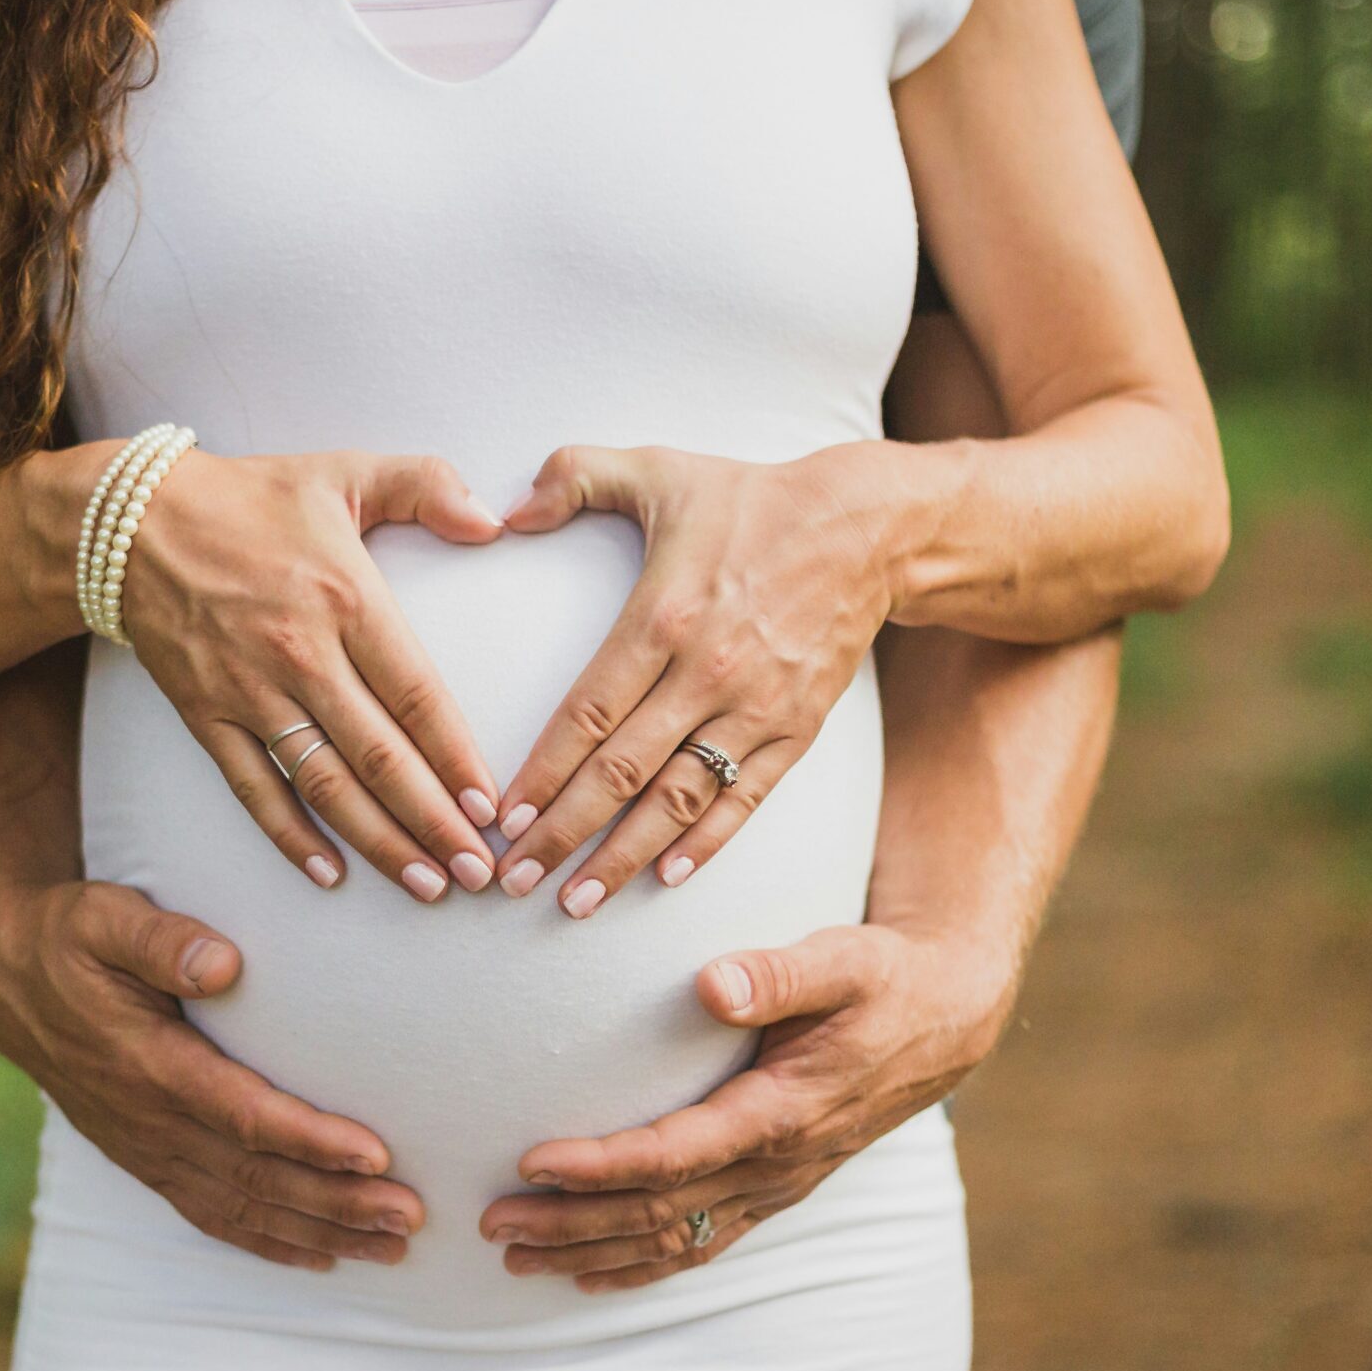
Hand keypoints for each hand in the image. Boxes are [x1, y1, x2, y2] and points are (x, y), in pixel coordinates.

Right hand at [0, 868, 424, 1269]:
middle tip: (411, 1217)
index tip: (376, 1155)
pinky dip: (270, 1244)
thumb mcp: (102, 918)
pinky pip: (212, 1217)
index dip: (310, 1141)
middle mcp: (149, 1122)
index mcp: (146, 1064)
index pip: (242, 1115)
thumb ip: (161, 940)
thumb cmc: (70, 938)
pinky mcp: (147, 1161)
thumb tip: (225, 963)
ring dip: (319, 1233)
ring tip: (391, 1248)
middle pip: (255, 1178)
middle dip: (337, 1203)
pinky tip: (324, 1259)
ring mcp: (147, 1150)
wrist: (7, 980)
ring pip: (242, 1210)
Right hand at [125, 448, 504, 900]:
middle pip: (379, 756)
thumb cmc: (249, 497)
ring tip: (426, 885)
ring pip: (324, 784)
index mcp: (346, 598)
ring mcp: (249, 692)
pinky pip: (253, 788)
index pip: (416, 695)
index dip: (456, 757)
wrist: (130, 521)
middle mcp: (300, 654)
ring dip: (378, 842)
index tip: (491, 806)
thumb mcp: (344, 472)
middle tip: (478, 872)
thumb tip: (495, 520)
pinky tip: (328, 874)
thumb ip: (427, 485)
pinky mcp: (206, 715)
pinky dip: (289, 836)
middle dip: (433, 821)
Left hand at [477, 922, 1012, 1291]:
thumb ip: (778, 974)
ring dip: (591, 1254)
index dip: (601, 1166)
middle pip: (658, 1212)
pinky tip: (586, 1275)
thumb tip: (711, 983)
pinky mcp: (771, 1190)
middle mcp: (775, 1164)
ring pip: (673, 1240)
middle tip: (491, 1224)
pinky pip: (700, 1244)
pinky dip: (639, 1267)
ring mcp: (774, 1187)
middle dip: (571, 1223)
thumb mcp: (842, 959)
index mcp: (782, 1111)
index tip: (532, 1162)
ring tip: (514, 1259)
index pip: (675, 1154)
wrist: (943, 1019)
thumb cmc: (881, 979)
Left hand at [491, 443, 911, 913]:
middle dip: (563, 833)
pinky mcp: (797, 729)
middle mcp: (709, 672)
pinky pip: (745, 798)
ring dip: (623, 856)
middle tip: (514, 879)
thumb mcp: (659, 468)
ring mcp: (757, 707)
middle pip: (622, 772)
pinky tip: (664, 877)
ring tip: (575, 902)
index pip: (588, 713)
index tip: (503, 817)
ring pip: (679, 799)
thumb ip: (575, 476)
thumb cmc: (749, 500)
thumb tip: (506, 509)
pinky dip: (705, 842)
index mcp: (664, 617)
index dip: (542, 772)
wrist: (868, 528)